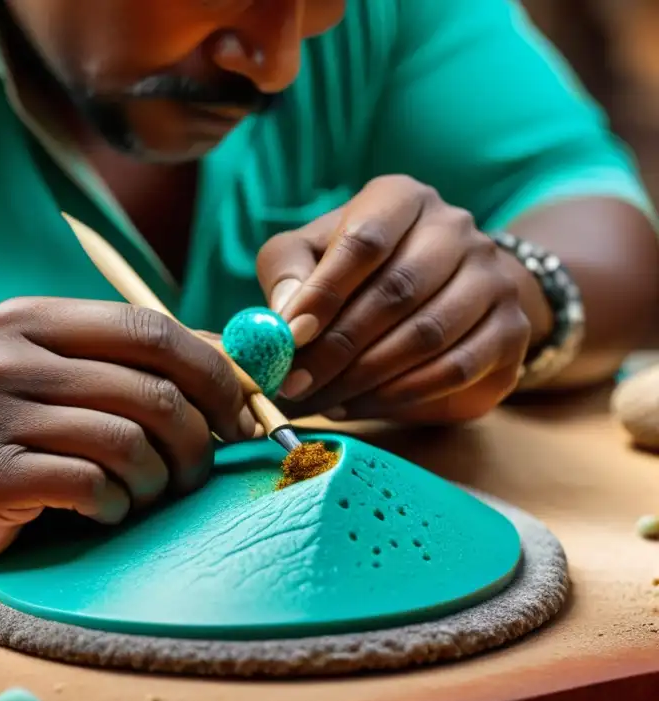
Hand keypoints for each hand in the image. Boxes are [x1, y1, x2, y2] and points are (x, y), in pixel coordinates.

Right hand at [0, 297, 254, 574]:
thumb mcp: (50, 378)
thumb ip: (124, 364)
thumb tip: (230, 365)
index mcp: (30, 319)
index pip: (148, 328)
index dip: (212, 373)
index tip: (240, 415)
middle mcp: (6, 357)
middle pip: (148, 387)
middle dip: (196, 437)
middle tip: (198, 471)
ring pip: (126, 441)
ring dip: (154, 480)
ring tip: (142, 493)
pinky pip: (91, 486)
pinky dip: (115, 505)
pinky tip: (102, 510)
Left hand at [256, 175, 548, 422]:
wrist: (445, 288)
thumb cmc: (356, 270)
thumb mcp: (310, 254)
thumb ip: (287, 273)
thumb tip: (285, 318)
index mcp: (401, 198)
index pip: (365, 241)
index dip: (325, 293)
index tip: (291, 336)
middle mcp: (456, 227)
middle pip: (396, 293)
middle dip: (337, 348)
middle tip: (296, 385)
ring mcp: (493, 276)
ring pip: (427, 335)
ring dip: (365, 378)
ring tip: (322, 400)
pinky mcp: (512, 328)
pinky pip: (455, 369)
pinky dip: (401, 395)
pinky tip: (361, 405)